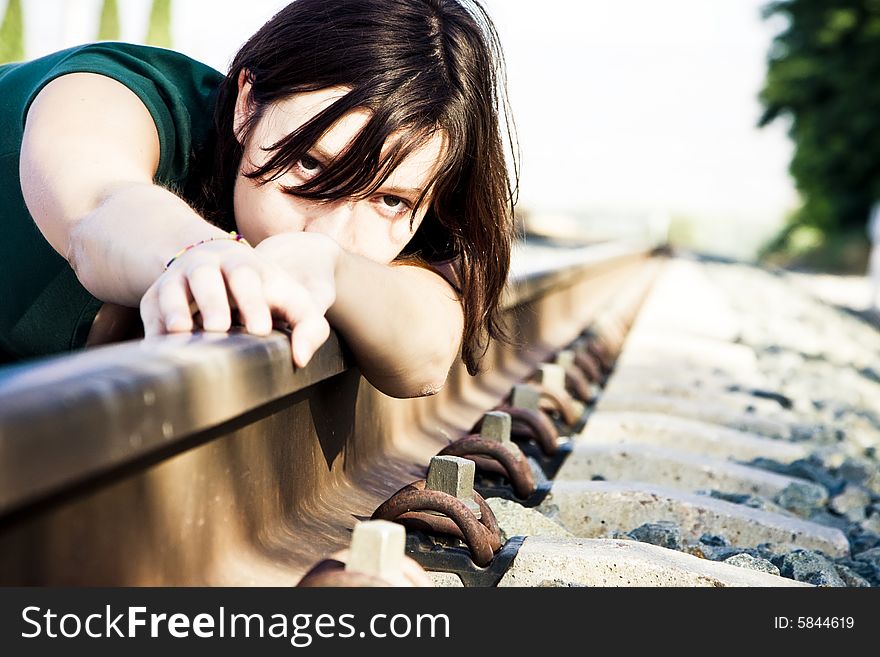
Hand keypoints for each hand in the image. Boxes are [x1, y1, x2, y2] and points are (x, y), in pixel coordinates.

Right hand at [139, 236, 329, 366]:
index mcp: (244, 263)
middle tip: (219, 328)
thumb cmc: (266, 293)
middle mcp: (207, 265)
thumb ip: (309, 326)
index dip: (251, 301)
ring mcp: (178, 279)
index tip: (260, 329)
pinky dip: (152, 326)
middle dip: (212, 302)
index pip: (247, 277)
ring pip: (171, 288)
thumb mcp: (292, 301)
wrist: (220, 265)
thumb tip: (300, 358)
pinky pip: (149, 309)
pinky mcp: (155, 298)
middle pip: (206, 277)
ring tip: (183, 333)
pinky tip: (160, 347)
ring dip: (175, 309)